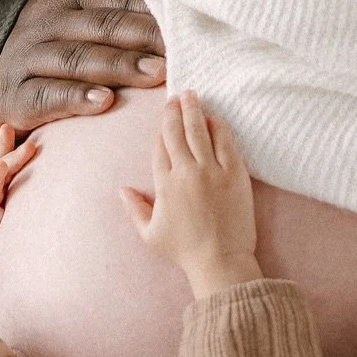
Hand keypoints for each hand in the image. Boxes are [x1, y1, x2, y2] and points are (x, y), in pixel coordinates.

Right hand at [0, 0, 164, 129]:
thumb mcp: (75, 20)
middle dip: (145, 39)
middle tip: (180, 53)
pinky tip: (104, 102)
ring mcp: (29, 58)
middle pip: (104, 27)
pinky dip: (77, 98)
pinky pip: (48, 94)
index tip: (189, 29)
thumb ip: (116, 17)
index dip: (155, 14)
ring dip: (120, 66)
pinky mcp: (15, 96)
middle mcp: (48, 23)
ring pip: (78, 58)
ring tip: (156, 74)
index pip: (119, 1)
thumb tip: (176, 19)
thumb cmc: (48, 47)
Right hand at [120, 92, 258, 295]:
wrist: (220, 261)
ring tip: (192, 95)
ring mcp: (211, 171)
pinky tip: (215, 118)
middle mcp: (186, 172)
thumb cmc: (184, 251)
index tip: (164, 114)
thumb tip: (121, 189)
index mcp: (164, 184)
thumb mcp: (150, 234)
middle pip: (177, 132)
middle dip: (175, 110)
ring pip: (200, 131)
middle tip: (176, 95)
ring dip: (195, 110)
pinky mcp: (235, 174)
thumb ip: (134, 209)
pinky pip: (226, 142)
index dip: (161, 127)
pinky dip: (219, 127)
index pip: (160, 146)